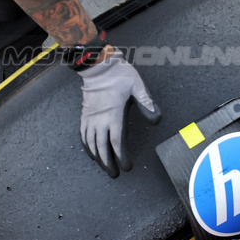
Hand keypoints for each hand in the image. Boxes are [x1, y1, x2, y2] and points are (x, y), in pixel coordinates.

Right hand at [79, 53, 161, 177]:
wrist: (97, 65)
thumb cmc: (119, 75)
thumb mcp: (138, 86)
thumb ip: (147, 103)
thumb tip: (156, 120)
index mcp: (113, 114)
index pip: (116, 141)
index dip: (121, 156)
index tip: (126, 166)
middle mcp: (99, 119)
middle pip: (102, 147)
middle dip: (108, 162)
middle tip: (114, 174)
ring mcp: (90, 118)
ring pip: (90, 143)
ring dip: (97, 157)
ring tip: (103, 167)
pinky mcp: (84, 114)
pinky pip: (82, 134)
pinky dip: (86, 146)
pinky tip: (90, 152)